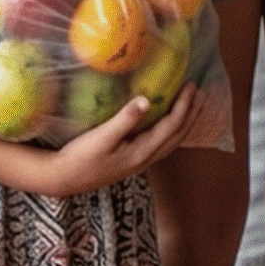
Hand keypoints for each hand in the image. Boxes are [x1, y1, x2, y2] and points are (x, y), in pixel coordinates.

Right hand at [22, 85, 198, 193]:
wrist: (63, 179)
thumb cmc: (80, 157)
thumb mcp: (101, 137)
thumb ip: (124, 120)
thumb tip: (145, 100)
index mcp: (142, 152)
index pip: (172, 126)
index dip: (185, 106)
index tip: (193, 86)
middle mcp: (146, 158)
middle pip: (178, 134)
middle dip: (192, 113)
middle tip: (202, 92)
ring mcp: (140, 161)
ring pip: (172, 141)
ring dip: (185, 122)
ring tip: (194, 105)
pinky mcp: (132, 160)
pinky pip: (162, 143)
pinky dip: (172, 129)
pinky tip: (168, 122)